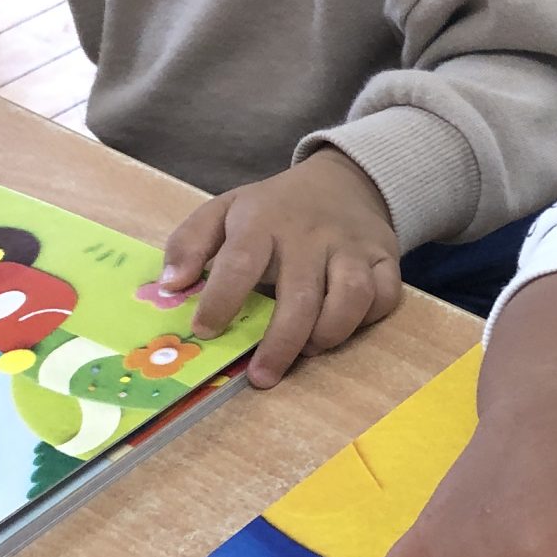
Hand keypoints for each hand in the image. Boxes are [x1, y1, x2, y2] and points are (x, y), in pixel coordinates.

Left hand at [159, 148, 401, 386]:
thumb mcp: (223, 209)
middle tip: (262, 377)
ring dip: (329, 333)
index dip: (221, 301)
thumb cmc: (275, 207)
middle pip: (300, 295)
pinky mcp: (386, 258)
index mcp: (263, 221)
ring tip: (307, 351)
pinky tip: (343, 327)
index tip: (205, 331)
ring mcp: (352, 247)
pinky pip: (385, 296)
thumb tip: (171, 285)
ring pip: (351, 297)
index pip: (240, 262)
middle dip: (280, 343)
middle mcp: (311, 235)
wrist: (345, 180)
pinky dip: (367, 320)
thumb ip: (189, 243)